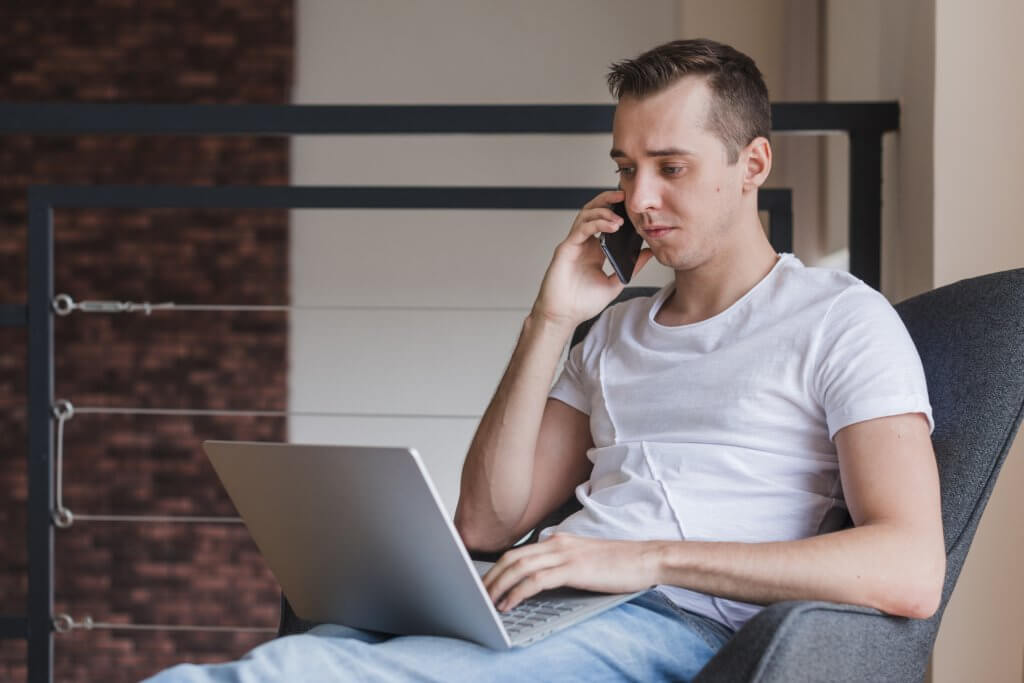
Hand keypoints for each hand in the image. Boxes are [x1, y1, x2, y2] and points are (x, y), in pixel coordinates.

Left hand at [481, 533, 660, 611]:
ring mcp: (564, 554)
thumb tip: (541, 581)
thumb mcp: (584, 560)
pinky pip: (536, 580)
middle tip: (475, 595)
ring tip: (485, 602)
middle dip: (490, 578)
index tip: (484, 584)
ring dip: (498, 586)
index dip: (496, 568)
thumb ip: (562, 564)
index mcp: (557, 540)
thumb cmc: (619, 563)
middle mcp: (557, 543)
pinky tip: (508, 604)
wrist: (646, 559)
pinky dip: (517, 592)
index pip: (518, 552)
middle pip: (511, 558)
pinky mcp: (573, 568)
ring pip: (518, 567)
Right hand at [531, 190, 652, 329]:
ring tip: (620, 215)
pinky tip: (611, 225)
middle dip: (608, 200)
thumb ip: (631, 267)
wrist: (563, 317)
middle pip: (594, 212)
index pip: (605, 222)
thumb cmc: (582, 303)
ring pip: (586, 215)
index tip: (634, 207)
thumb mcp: (615, 283)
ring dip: (603, 210)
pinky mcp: (566, 249)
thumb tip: (648, 253)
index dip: (617, 211)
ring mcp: (573, 244)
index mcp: (594, 250)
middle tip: (624, 195)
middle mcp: (583, 243)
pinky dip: (596, 223)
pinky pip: (581, 229)